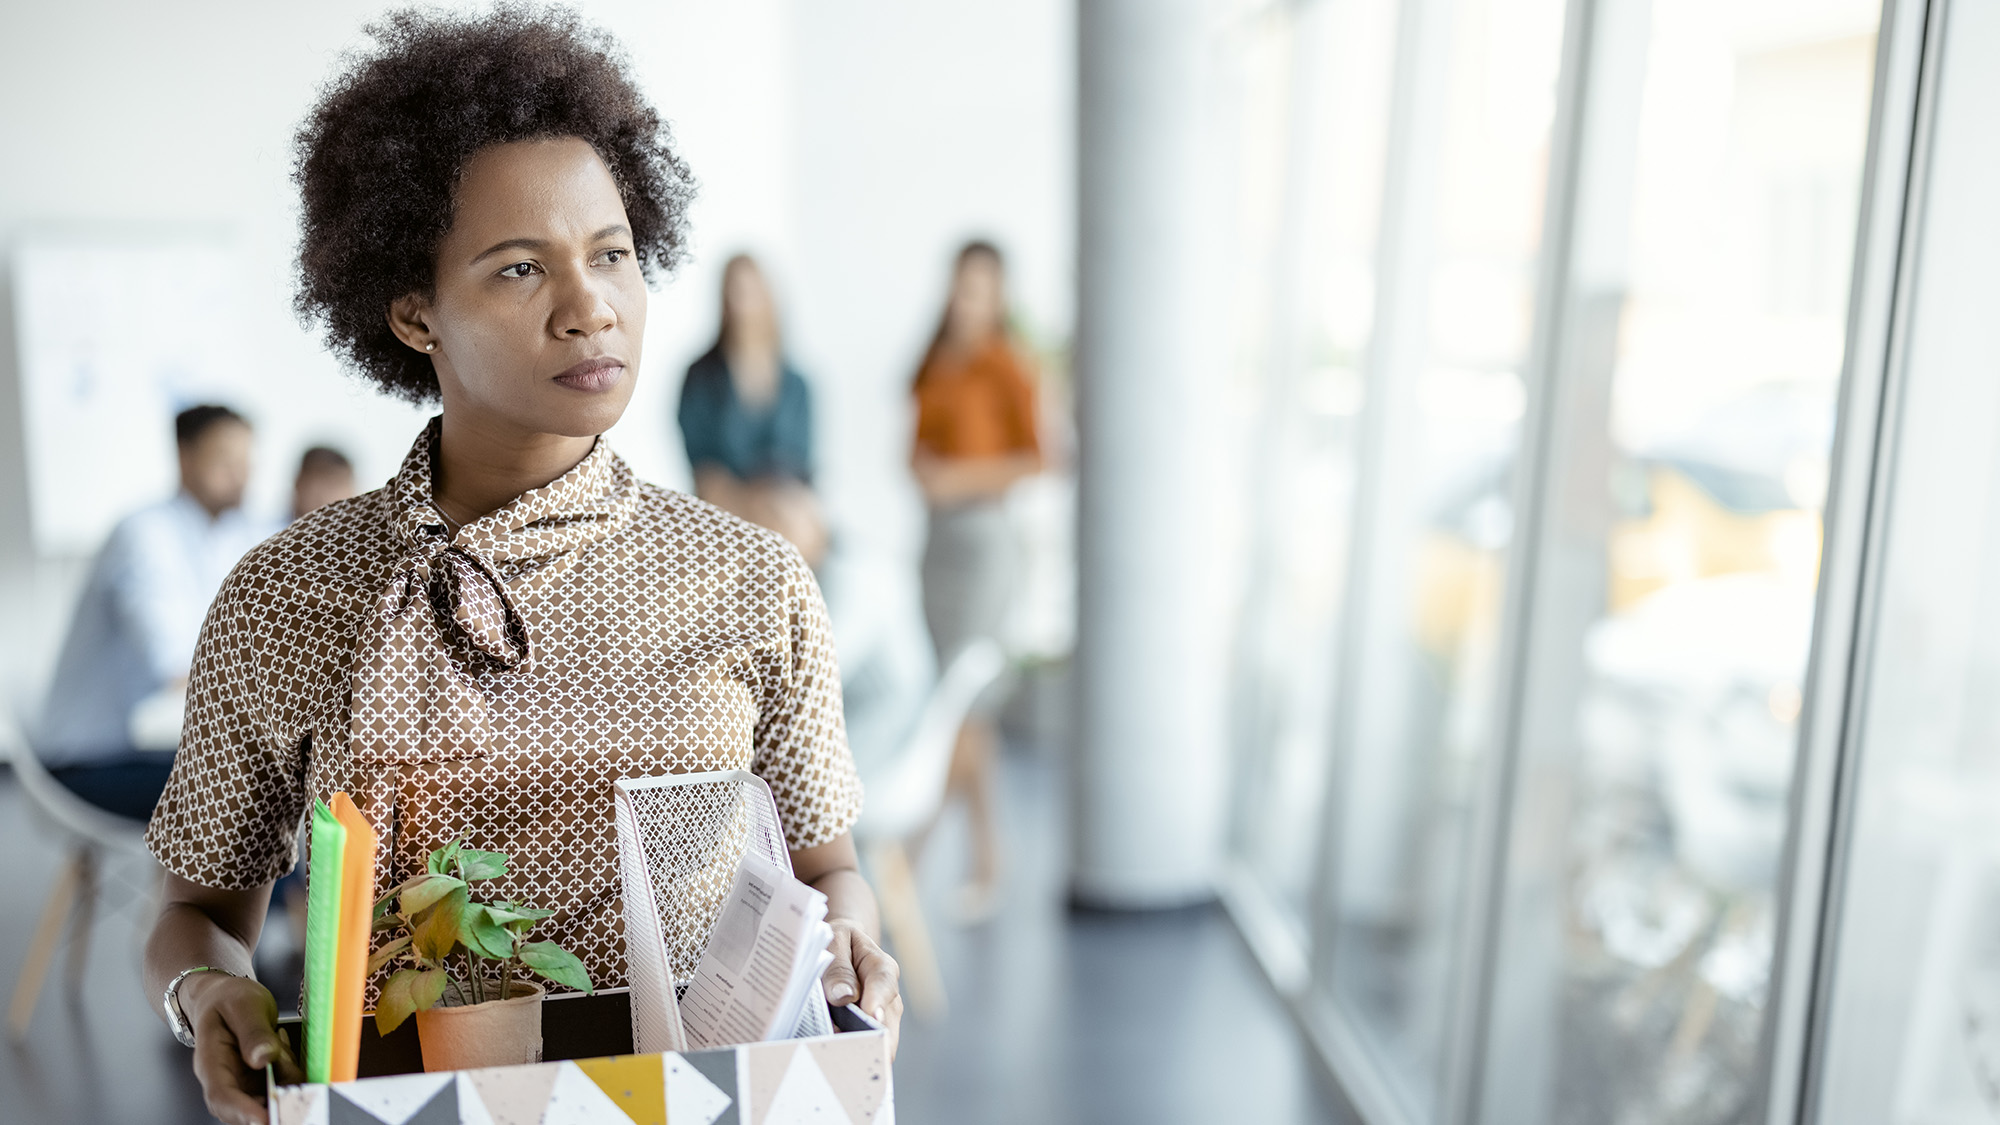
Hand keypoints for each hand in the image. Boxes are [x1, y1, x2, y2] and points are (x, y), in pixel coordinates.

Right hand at [180, 973, 300, 1124]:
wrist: (226, 996)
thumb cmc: (229, 1000)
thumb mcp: (244, 1005)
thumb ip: (254, 1031)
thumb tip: (263, 1058)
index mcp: (210, 1061)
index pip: (221, 1095)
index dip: (242, 1111)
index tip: (264, 1118)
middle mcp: (224, 1079)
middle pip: (243, 1108)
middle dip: (270, 1108)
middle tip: (295, 1098)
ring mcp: (242, 1082)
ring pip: (266, 1099)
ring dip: (285, 1088)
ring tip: (286, 1054)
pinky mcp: (258, 1081)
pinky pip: (279, 1088)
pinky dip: (291, 1079)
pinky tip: (288, 1055)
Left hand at [820, 917, 902, 1059]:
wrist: (842, 947)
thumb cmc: (837, 942)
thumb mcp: (834, 942)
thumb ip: (838, 968)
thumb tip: (844, 997)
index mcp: (882, 968)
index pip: (884, 986)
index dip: (876, 1005)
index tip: (870, 1019)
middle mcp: (888, 997)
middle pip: (886, 1026)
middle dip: (864, 1041)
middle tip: (837, 1054)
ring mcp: (880, 1018)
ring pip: (877, 1044)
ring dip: (854, 1051)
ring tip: (827, 1060)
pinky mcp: (868, 1032)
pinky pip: (864, 1048)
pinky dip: (848, 1054)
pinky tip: (828, 1059)